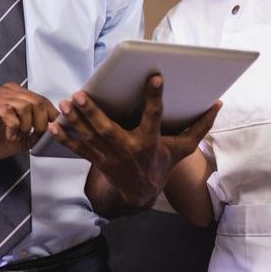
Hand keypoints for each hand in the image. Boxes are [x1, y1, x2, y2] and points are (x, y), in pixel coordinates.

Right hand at [0, 82, 58, 161]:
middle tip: (36, 134)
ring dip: (27, 125)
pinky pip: (10, 114)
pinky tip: (9, 135)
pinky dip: (14, 128)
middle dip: (42, 122)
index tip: (52, 128)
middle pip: (36, 101)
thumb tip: (52, 131)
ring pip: (26, 105)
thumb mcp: (18, 137)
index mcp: (11, 94)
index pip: (40, 98)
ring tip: (20, 135)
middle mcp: (3, 92)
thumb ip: (34, 133)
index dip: (51, 114)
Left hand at [50, 74, 219, 206]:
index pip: (154, 116)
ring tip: (64, 103)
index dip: (155, 97)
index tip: (154, 77)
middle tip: (79, 94)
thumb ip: (200, 126)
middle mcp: (128, 149)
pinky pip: (78, 149)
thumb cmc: (162, 163)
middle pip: (108, 129)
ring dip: (75, 121)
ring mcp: (109, 156)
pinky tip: (52, 125)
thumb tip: (218, 103)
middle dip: (92, 112)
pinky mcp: (96, 160)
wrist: (141, 194)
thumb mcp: (183, 148)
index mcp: (150, 141)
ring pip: (89, 137)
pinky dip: (64, 138)